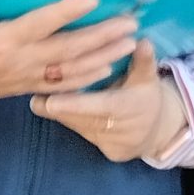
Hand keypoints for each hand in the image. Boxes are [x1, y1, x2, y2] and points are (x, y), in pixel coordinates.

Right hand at [0, 0, 137, 108]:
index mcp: (3, 42)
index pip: (41, 25)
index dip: (66, 12)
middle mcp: (21, 61)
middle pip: (68, 50)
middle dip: (101, 37)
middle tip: (129, 23)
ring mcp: (26, 77)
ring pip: (72, 70)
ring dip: (102, 57)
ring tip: (128, 44)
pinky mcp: (25, 86)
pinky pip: (63, 86)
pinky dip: (86, 79)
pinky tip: (105, 69)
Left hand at [34, 43, 184, 161]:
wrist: (157, 130)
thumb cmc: (145, 97)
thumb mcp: (148, 77)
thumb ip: (143, 61)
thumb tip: (143, 42)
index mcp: (129, 107)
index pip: (99, 106)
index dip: (74, 104)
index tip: (49, 101)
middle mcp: (121, 129)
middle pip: (81, 117)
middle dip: (56, 105)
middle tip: (36, 89)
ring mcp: (114, 143)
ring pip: (77, 126)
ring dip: (59, 112)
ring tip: (41, 95)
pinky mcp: (110, 152)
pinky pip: (82, 134)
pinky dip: (68, 121)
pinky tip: (56, 109)